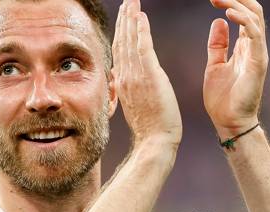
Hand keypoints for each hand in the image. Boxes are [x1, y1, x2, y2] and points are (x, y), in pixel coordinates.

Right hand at [112, 0, 181, 148]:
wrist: (154, 140)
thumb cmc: (149, 126)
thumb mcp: (132, 103)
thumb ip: (124, 85)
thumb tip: (116, 74)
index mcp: (122, 81)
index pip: (120, 50)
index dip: (121, 31)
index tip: (123, 16)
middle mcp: (125, 76)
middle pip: (122, 41)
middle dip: (124, 19)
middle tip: (127, 0)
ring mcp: (135, 76)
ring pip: (130, 41)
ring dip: (131, 19)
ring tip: (132, 1)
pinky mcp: (149, 76)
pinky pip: (143, 48)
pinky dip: (141, 30)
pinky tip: (141, 16)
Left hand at [203, 0, 267, 138]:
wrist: (229, 122)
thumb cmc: (223, 98)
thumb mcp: (214, 65)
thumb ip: (218, 44)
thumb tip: (218, 20)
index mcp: (244, 46)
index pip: (243, 14)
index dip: (231, 1)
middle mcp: (254, 46)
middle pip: (252, 10)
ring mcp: (258, 53)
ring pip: (254, 17)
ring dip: (237, 3)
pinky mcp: (258, 62)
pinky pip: (254, 35)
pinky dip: (243, 21)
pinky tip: (228, 13)